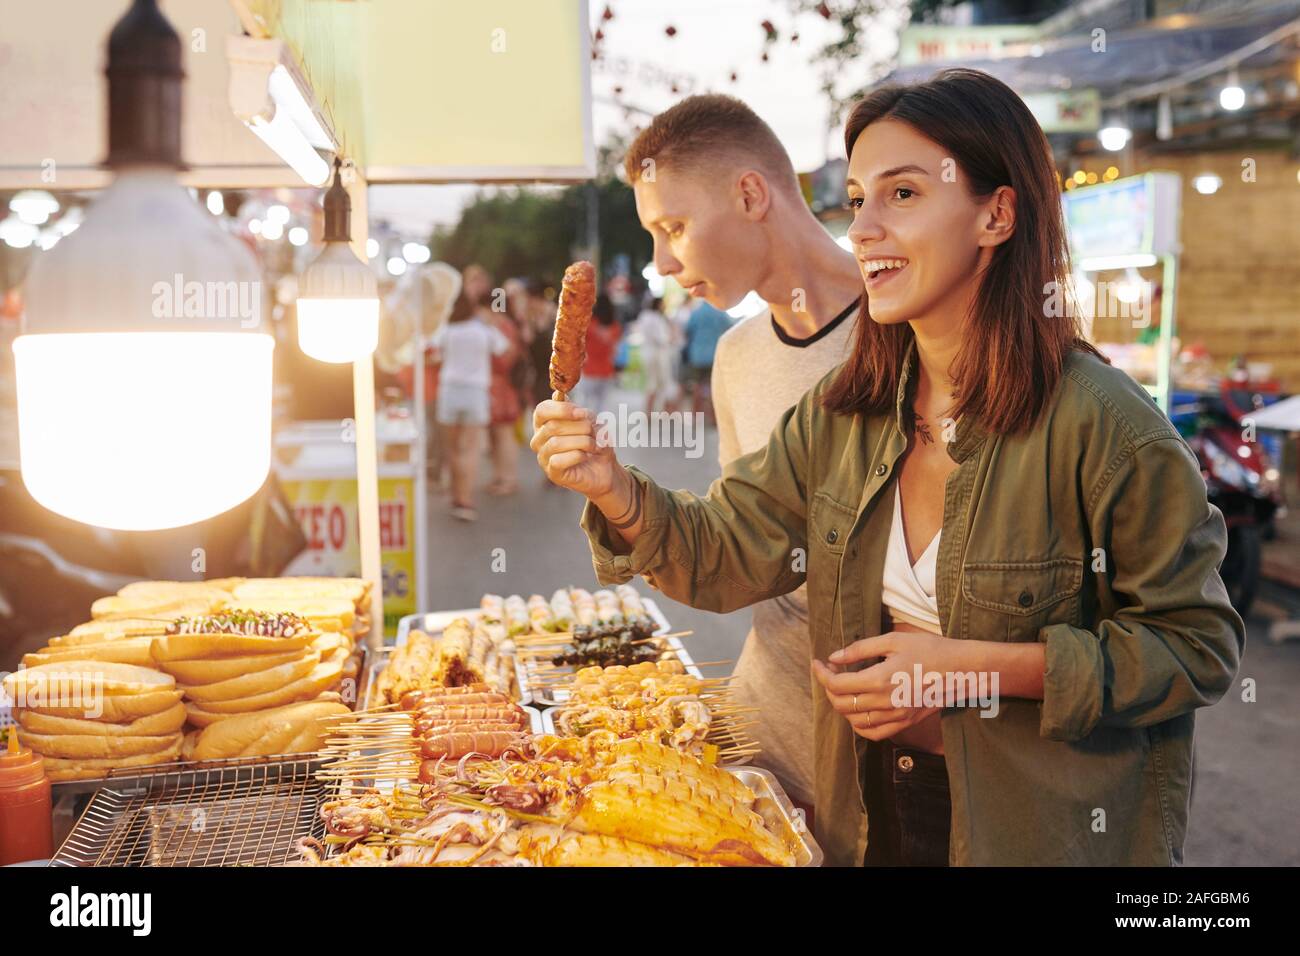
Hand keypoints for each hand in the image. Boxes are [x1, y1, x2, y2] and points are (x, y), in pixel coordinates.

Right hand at [530, 400, 621, 499]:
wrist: (606, 469)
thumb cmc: (595, 443)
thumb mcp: (589, 422)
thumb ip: (574, 410)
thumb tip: (558, 395)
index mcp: (544, 423)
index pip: (542, 410)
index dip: (562, 409)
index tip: (582, 412)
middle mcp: (539, 440)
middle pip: (553, 426)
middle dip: (580, 427)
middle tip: (594, 431)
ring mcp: (543, 457)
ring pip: (557, 442)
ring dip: (582, 442)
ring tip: (594, 445)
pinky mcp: (552, 473)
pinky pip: (559, 460)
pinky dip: (578, 455)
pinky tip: (586, 456)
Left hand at [811, 631, 960, 740]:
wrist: (962, 670)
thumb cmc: (930, 649)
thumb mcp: (893, 641)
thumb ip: (860, 649)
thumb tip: (834, 657)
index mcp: (880, 679)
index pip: (838, 684)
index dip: (822, 674)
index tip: (817, 663)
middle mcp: (885, 702)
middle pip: (842, 704)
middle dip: (829, 689)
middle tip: (829, 672)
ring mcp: (896, 716)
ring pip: (855, 721)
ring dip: (842, 706)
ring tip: (842, 689)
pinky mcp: (905, 722)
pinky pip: (874, 733)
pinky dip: (859, 725)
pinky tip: (858, 710)